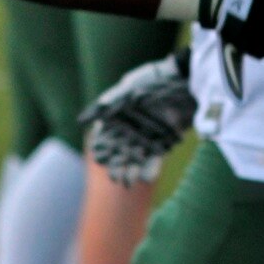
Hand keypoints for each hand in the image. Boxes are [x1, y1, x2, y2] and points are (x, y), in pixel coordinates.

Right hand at [80, 49, 193, 186]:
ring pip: (136, 158)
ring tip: (127, 183)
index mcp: (117, 116)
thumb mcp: (127, 90)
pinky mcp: (164, 142)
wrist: (183, 80)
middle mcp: (130, 128)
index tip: (100, 158)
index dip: (102, 148)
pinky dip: (150, 168)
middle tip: (115, 178)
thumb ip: (107, 105)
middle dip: (116, 165)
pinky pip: (155, 158)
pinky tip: (145, 179)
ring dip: (131, 170)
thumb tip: (81, 120)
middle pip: (119, 151)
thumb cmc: (153, 80)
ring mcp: (147, 136)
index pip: (105, 136)